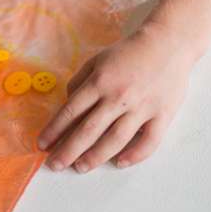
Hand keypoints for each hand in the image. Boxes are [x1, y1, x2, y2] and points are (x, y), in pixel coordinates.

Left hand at [37, 22, 194, 171]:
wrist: (167, 44)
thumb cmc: (129, 53)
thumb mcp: (98, 60)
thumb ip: (80, 81)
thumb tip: (68, 104)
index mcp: (100, 81)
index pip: (71, 111)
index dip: (54, 130)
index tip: (42, 144)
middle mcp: (118, 97)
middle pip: (88, 130)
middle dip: (68, 150)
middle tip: (55, 165)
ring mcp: (141, 108)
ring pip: (115, 140)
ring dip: (95, 157)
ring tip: (80, 167)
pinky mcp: (162, 116)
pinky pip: (148, 142)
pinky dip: (133, 155)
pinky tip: (119, 163)